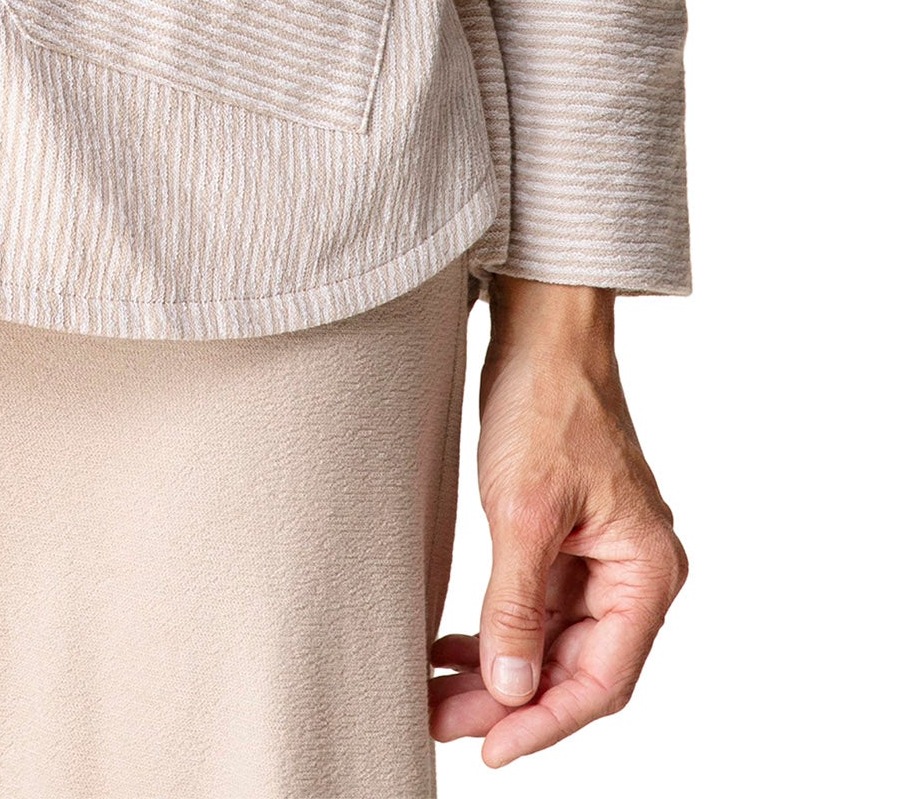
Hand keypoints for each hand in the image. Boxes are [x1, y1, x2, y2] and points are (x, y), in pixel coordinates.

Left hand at [431, 277, 685, 769]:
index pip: (600, 681)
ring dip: (494, 671)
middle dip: (507, 701)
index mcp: (646, 573)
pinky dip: (496, 631)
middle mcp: (633, 575)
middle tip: (439, 720)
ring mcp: (601, 559)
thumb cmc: (547, 403)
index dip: (544, 722)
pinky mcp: (568, 541)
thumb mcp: (523, 511)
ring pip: (550, 644)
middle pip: (573, 669)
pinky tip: (450, 648)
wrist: (542, 330)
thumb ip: (518, 607)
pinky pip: (536, 608)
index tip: (489, 748)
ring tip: (433, 693)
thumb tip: (511, 689)